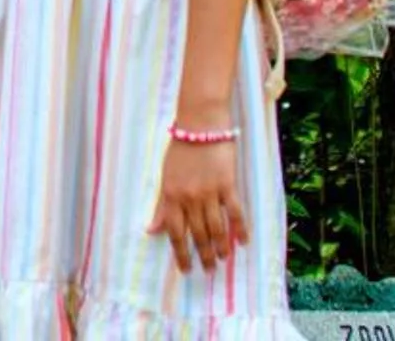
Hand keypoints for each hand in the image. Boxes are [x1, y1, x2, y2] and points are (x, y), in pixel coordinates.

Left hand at [148, 135, 248, 272]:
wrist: (200, 124)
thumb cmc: (180, 150)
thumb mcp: (165, 177)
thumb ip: (161, 205)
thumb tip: (151, 230)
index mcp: (171, 195)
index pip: (175, 232)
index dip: (181, 253)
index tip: (185, 269)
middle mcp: (189, 197)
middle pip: (198, 233)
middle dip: (203, 255)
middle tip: (209, 270)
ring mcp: (209, 191)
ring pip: (216, 227)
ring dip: (220, 247)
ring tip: (223, 259)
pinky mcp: (227, 184)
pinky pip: (235, 212)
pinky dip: (240, 229)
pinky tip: (243, 242)